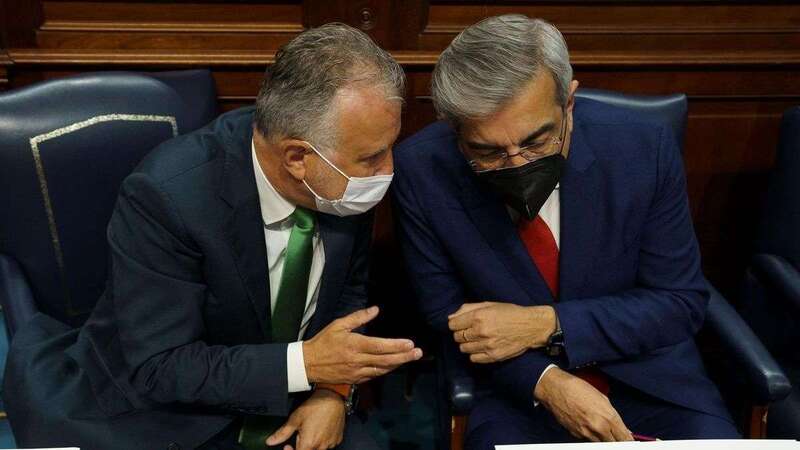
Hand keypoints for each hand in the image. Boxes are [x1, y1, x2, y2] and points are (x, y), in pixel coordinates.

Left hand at [266, 389, 344, 449]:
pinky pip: (328, 445)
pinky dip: (322, 440)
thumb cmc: (315, 406)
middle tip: (300, 434)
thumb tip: (270, 441)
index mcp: (309, 443)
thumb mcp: (295, 418)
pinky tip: (320, 429)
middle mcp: (321, 446)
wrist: (333, 397)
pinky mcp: (337, 439)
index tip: (287, 446)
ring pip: (318, 449)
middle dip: (302, 446)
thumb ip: (282, 433)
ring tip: (311, 429)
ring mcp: (331, 443)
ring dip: (312, 444)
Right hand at [304, 306, 422, 383]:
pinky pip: (374, 375)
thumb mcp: (338, 325)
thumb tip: (376, 309)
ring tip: (410, 358)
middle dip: (404, 357)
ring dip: (398, 364)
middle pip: (386, 360)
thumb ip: (358, 317)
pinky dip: (386, 370)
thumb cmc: (323, 342)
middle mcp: (357, 360)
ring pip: (382, 369)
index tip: (410, 343)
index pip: (380, 346)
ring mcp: (357, 372)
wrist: (308, 364)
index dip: (397, 346)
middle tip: (418, 353)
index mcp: (354, 345)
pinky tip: (394, 365)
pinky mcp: (355, 380)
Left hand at [448, 302, 556, 362]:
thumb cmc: (510, 313)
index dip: (455, 324)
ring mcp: (487, 345)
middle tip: (471, 331)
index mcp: (478, 316)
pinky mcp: (493, 356)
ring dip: (468, 344)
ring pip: (463, 348)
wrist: (531, 327)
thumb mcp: (489, 304)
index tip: (461, 324)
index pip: (452, 325)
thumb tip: (451, 317)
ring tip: (478, 339)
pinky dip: (475, 354)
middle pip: (457, 337)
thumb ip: (467, 309)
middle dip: (461, 333)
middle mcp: (481, 331)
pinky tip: (482, 347)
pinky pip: (473, 359)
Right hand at [534, 367, 632, 441]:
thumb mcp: (602, 398)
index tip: (631, 442)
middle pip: (614, 444)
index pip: (625, 437)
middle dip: (617, 441)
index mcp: (607, 417)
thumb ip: (612, 414)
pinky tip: (588, 424)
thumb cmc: (578, 388)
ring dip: (604, 439)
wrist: (555, 389)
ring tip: (601, 428)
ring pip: (601, 443)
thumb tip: (622, 428)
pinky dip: (591, 435)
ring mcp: (586, 434)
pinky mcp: (576, 435)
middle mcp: (598, 428)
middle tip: (618, 437)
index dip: (629, 441)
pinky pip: (588, 439)